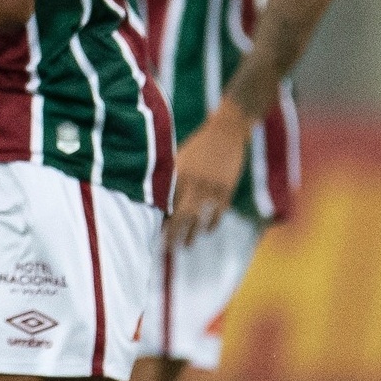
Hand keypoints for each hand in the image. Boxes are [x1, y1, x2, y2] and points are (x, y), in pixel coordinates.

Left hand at [169, 102, 251, 247]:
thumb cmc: (198, 145)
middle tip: (168, 249)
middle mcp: (194, 182)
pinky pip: (218, 213)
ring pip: (200, 218)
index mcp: (178, 173)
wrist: (226, 131)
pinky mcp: (227, 189)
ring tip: (186, 245)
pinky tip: (206, 231)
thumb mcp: (180, 158)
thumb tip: (162, 202)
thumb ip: (172, 178)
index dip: (161, 220)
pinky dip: (211, 224)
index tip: (154, 234)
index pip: (167, 204)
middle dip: (174, 235)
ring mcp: (212, 187)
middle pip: (182, 216)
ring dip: (193, 234)